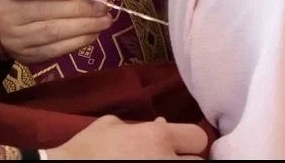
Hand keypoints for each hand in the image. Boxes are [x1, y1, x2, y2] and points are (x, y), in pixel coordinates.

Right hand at [0, 0, 111, 64]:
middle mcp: (3, 14)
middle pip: (43, 12)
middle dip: (79, 9)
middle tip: (104, 7)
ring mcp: (13, 38)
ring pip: (51, 33)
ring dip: (83, 28)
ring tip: (104, 21)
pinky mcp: (24, 55)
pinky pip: (53, 51)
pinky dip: (76, 43)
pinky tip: (92, 34)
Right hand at [46, 115, 207, 159]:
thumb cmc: (86, 150)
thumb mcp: (110, 125)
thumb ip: (139, 124)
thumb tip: (161, 124)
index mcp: (158, 137)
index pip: (198, 138)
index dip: (187, 141)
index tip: (178, 145)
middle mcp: (166, 161)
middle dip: (183, 160)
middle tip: (166, 158)